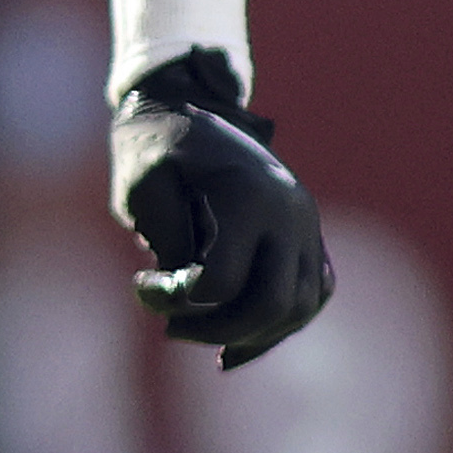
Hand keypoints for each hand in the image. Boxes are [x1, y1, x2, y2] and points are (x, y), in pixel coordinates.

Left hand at [111, 49, 331, 367]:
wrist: (185, 106)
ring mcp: (307, 225)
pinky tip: (235, 346)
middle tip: (170, 327)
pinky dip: (277, 326)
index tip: (142, 285)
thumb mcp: (143, 187)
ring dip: (248, 335)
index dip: (175, 299)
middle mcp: (290, 212)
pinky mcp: (309, 236)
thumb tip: (193, 299)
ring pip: (299, 308)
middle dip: (216, 329)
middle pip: (272, 304)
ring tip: (198, 334)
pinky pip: (310, 296)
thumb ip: (168, 242)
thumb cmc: (153, 146)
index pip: (222, 282)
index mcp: (248, 195)